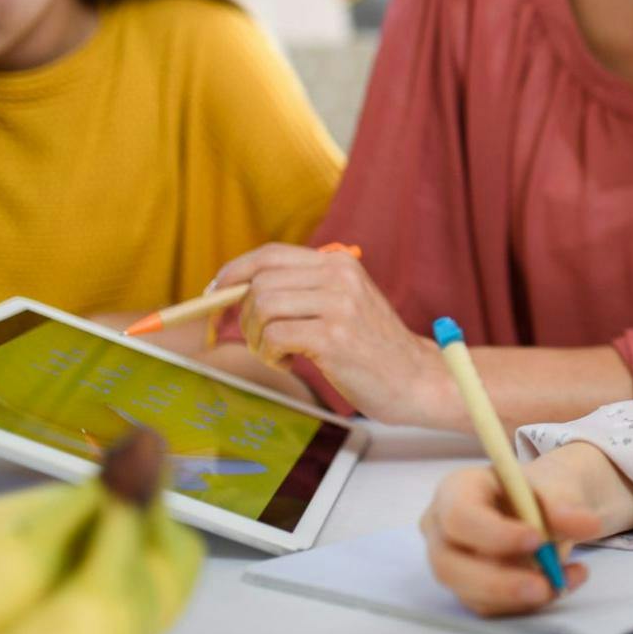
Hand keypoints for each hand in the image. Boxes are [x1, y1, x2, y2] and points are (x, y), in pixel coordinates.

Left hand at [210, 243, 449, 427]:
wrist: (417, 379)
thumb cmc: (374, 348)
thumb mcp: (345, 303)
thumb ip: (305, 289)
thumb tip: (239, 287)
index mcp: (339, 264)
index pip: (270, 254)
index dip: (234, 271)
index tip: (215, 292)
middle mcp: (339, 277)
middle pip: (259, 281)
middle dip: (244, 315)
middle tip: (259, 341)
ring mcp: (338, 306)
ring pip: (262, 306)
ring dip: (256, 337)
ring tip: (279, 354)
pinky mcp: (333, 338)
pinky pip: (273, 337)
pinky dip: (271, 354)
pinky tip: (293, 363)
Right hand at [421, 464, 606, 615]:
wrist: (543, 511)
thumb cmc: (535, 492)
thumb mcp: (552, 485)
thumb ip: (565, 504)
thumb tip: (587, 525)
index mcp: (456, 490)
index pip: (460, 516)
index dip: (494, 533)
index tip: (536, 540)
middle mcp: (443, 531)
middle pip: (450, 565)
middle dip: (499, 582)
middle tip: (544, 585)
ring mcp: (453, 565)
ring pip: (471, 594)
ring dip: (520, 596)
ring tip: (565, 580)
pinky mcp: (469, 591)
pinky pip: (491, 608)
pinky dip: (528, 603)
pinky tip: (562, 583)